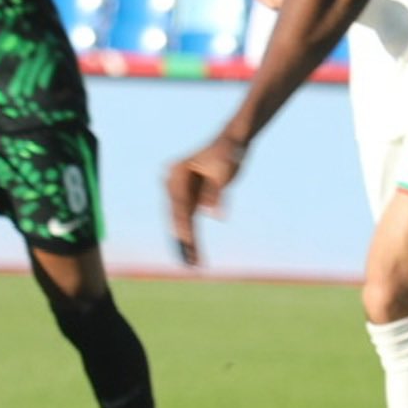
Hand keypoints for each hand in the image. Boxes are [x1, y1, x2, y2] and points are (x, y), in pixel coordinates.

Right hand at [164, 134, 246, 266]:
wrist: (233, 142)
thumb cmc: (229, 152)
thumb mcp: (224, 171)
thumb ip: (216, 192)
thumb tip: (214, 214)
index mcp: (178, 172)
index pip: (180, 203)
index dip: (183, 224)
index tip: (188, 242)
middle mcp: (173, 182)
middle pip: (177, 216)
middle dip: (183, 240)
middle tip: (190, 263)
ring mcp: (180, 191)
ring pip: (181, 222)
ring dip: (187, 243)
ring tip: (193, 265)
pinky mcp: (189, 198)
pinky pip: (189, 222)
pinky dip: (192, 237)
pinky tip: (194, 255)